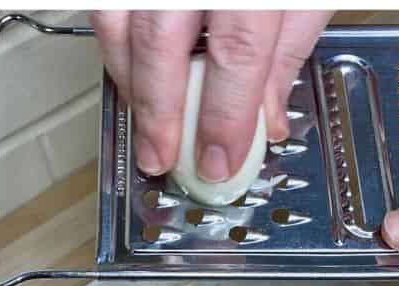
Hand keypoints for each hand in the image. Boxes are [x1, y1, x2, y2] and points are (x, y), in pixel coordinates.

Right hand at [91, 10, 329, 181]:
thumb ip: (292, 42)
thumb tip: (265, 113)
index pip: (236, 48)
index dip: (224, 114)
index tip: (219, 157)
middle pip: (164, 38)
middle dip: (160, 111)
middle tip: (161, 156)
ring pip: (120, 21)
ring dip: (130, 80)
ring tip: (146, 121)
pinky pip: (105, 3)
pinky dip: (114, 41)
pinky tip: (132, 68)